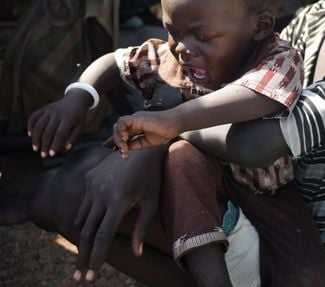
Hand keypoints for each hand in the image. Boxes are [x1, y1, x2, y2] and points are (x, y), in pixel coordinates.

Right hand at [27, 92, 89, 157]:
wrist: (76, 100)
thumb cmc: (78, 116)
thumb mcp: (81, 126)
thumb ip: (74, 137)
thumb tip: (66, 148)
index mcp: (68, 119)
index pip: (60, 134)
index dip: (54, 145)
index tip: (51, 154)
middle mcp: (58, 114)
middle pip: (47, 131)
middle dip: (44, 145)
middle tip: (43, 155)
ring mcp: (49, 110)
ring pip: (38, 125)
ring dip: (35, 138)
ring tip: (36, 148)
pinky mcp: (44, 109)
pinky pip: (33, 116)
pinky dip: (30, 125)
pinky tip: (30, 135)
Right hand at [72, 145, 167, 282]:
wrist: (142, 145)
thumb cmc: (152, 176)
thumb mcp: (152, 200)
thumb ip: (143, 227)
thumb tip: (137, 254)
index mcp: (118, 200)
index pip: (102, 237)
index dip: (95, 259)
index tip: (89, 278)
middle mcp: (101, 193)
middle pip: (86, 233)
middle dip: (82, 258)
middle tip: (78, 279)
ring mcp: (92, 185)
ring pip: (81, 220)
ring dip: (81, 241)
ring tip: (82, 260)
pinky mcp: (88, 179)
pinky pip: (83, 205)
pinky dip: (82, 222)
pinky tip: (85, 235)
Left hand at [114, 110, 179, 156]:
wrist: (177, 123)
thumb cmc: (167, 131)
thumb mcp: (149, 141)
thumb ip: (137, 144)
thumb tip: (126, 149)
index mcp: (137, 125)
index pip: (122, 132)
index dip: (119, 143)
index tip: (122, 154)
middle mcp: (135, 120)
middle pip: (118, 129)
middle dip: (117, 142)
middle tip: (124, 153)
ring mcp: (136, 118)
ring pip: (118, 125)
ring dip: (118, 138)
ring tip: (124, 148)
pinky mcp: (138, 118)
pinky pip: (122, 123)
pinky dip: (120, 132)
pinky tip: (126, 140)